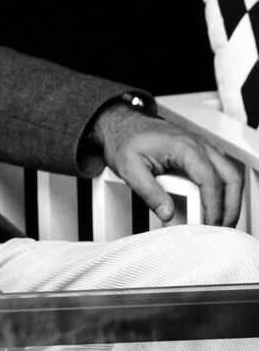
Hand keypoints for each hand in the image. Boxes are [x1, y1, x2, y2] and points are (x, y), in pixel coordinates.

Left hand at [91, 103, 243, 226]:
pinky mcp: (200, 152)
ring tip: (217, 220)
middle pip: (230, 177)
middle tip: (220, 227)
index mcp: (183, 147)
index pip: (209, 180)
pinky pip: (221, 171)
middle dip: (230, 206)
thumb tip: (167, 213)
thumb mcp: (129, 169)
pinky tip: (212, 205)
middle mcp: (198, 145)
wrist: (120, 124)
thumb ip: (149, 193)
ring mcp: (202, 147)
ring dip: (229, 199)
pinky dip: (223, 190)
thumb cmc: (124, 140)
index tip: (209, 224)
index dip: (213, 206)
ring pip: (230, 174)